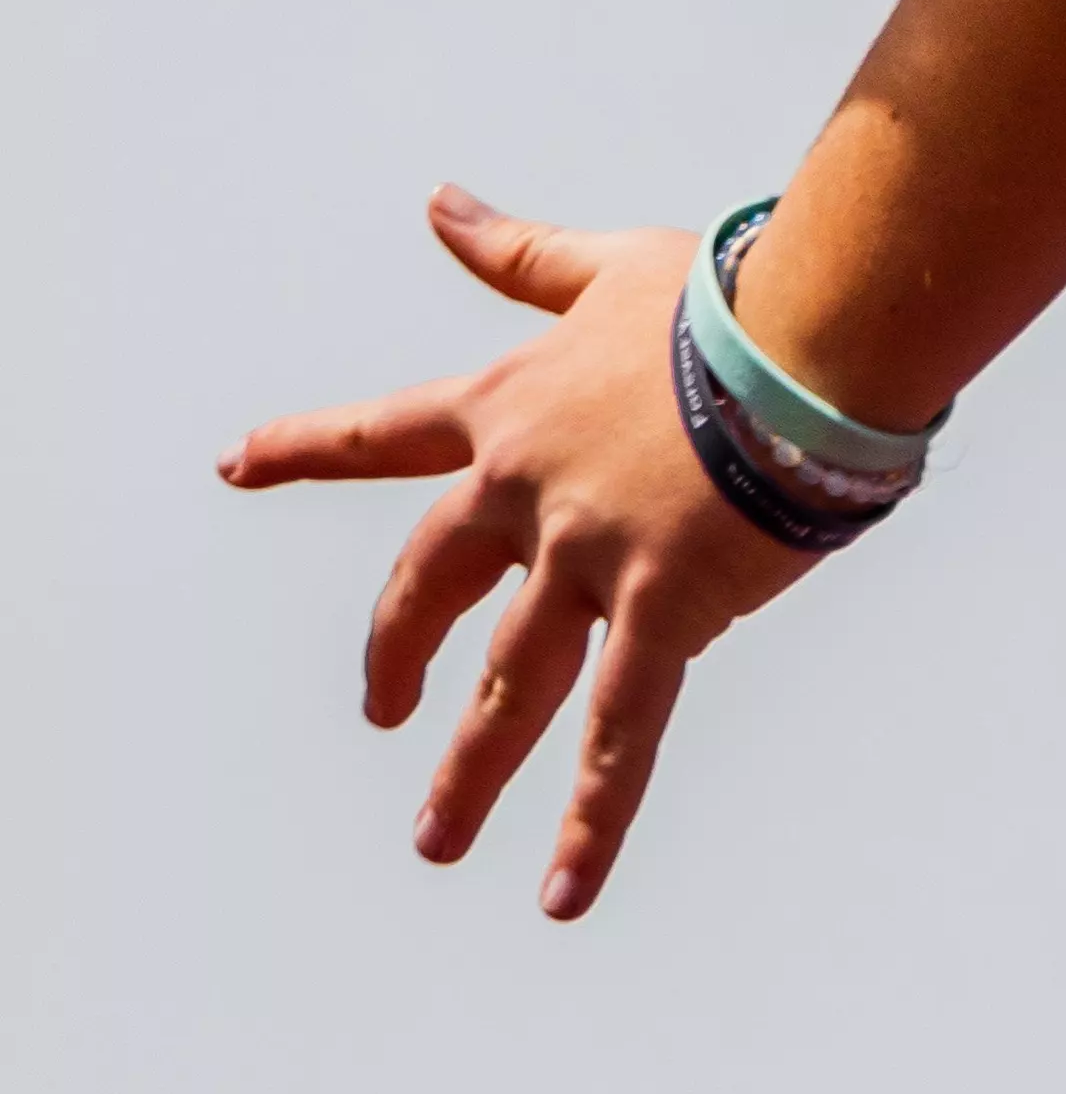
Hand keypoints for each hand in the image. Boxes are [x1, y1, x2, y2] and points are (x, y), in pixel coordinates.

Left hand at [219, 190, 826, 922]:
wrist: (804, 342)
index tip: (234, 464)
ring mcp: (587, 562)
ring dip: (468, 770)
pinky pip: (619, 739)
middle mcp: (523, 496)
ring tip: (435, 842)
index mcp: (505, 413)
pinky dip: (587, 820)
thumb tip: (436, 201)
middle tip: (382, 713)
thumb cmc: (726, 299)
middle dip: (397, 653)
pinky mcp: (663, 616)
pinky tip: (557, 892)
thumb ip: (517, 253)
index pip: (379, 436)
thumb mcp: (605, 269)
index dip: (302, 449)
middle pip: (430, 588)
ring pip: (510, 684)